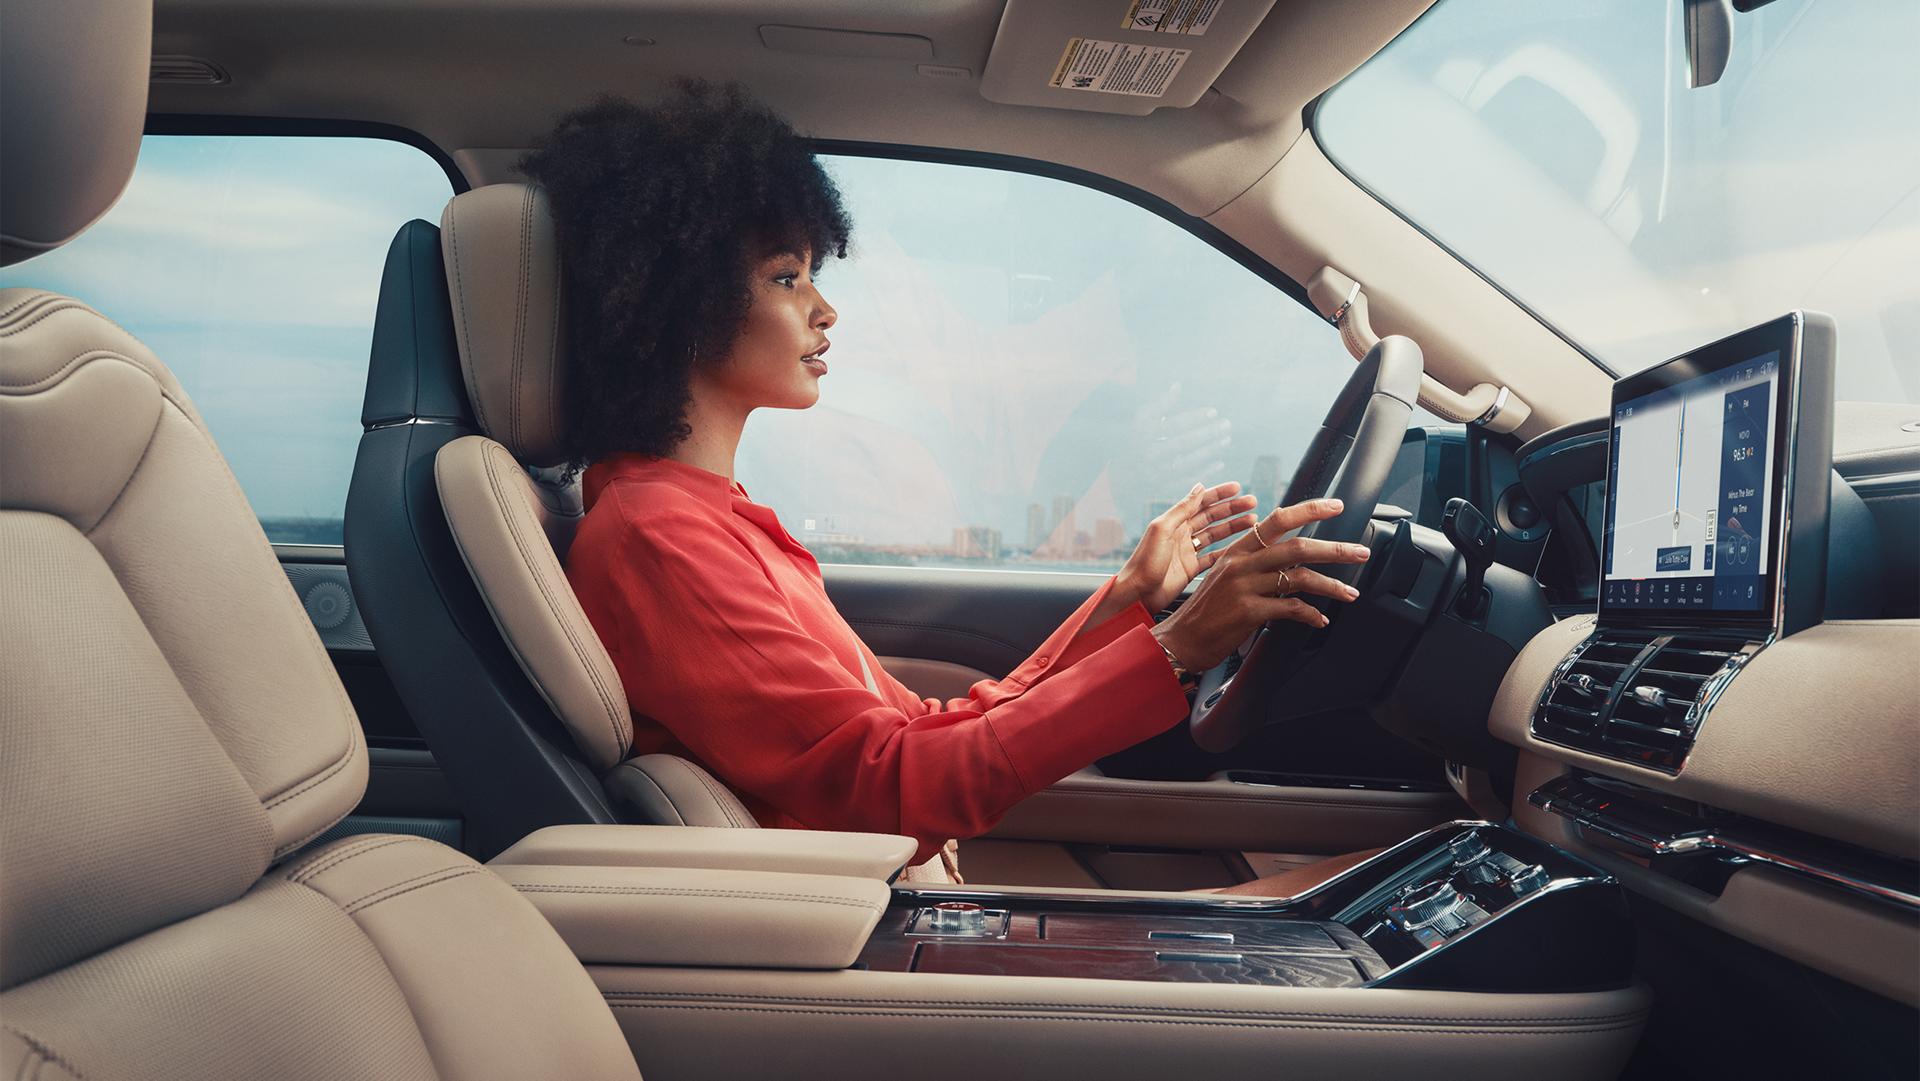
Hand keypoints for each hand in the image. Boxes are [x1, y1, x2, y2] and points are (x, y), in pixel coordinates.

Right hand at [1108, 384, 1233, 521]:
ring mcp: (1156, 472)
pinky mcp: (1162, 488)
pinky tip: (1219, 462)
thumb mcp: (1142, 420)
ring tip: (1225, 440)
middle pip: (1183, 443)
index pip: (1174, 425)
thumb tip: (1177, 386)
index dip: (1195, 418)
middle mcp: (1149, 454)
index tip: (1214, 411)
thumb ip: (1160, 404)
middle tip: (1226, 425)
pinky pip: (1187, 479)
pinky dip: (1204, 471)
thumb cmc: (1136, 441)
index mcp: (1144, 434)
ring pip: (1187, 461)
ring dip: (1209, 451)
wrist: (1121, 475)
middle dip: (1207, 434)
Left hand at [1117, 481, 1258, 612]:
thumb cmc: (1144, 562)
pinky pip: (1213, 557)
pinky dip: (1228, 551)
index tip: (1238, 488)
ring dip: (1233, 527)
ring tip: (1253, 521)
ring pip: (1215, 535)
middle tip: (1253, 503)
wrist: (1137, 594)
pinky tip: (1242, 547)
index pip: (1200, 503)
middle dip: (1232, 509)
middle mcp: (1181, 534)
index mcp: (1173, 522)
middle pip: (1211, 517)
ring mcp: (1187, 552)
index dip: (1219, 494)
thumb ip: (1181, 509)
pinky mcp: (1191, 569)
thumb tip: (1198, 487)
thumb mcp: (1162, 530)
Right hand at [1151, 497, 1369, 671]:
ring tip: (1351, 592)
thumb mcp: (1227, 577)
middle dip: (1335, 549)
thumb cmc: (1207, 611)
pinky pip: (1290, 608)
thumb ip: (1256, 565)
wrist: (1181, 640)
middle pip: (1296, 547)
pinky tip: (1320, 619)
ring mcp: (1243, 586)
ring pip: (1299, 577)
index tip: (1337, 506)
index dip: (1310, 510)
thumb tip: (1293, 562)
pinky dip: (1310, 614)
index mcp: (1238, 550)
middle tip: (1360, 552)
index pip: (1278, 520)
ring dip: (1331, 585)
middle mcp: (1240, 563)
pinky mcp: (1247, 611)